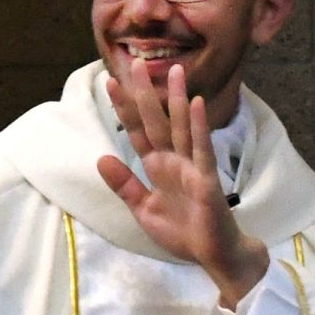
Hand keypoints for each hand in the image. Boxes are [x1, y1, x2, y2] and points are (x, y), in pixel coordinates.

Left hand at [97, 59, 268, 308]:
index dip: (124, 109)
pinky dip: (198, 127)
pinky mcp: (207, 179)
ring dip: (177, 98)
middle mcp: (174, 161)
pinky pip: (202, 150)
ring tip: (174, 69)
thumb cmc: (183, 232)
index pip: (137, 132)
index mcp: (157, 167)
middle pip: (157, 121)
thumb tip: (100, 158)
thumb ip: (125, 185)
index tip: (111, 82)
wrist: (213, 254)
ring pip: (181, 127)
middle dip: (146, 93)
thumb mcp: (144, 209)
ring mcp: (192, 167)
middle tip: (136, 61)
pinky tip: (195, 104)